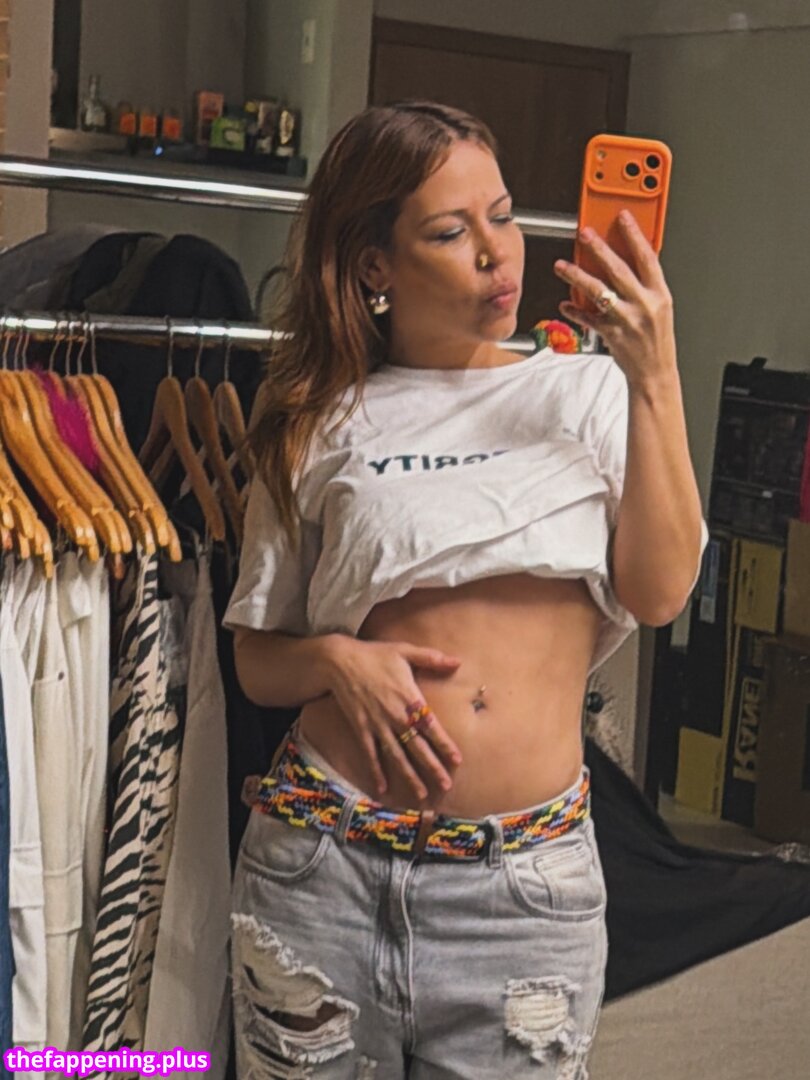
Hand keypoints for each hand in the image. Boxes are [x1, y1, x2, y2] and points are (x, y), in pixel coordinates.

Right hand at [325, 637, 463, 801]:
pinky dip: (376, 771)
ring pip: (396, 756)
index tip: (457, 760)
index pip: (431, 726)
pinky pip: (371, 754)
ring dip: (409, 776)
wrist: (341, 661)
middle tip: (446, 785)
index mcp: (410, 698)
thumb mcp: (406, 651)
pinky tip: (383, 788)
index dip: (444, 744)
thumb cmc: (375, 655)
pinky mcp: (361, 729)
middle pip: (417, 747)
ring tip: (421, 794)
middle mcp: (395, 716)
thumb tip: (458, 662)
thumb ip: (433, 658)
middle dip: (432, 767)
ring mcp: (378, 725)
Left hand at [553, 210, 678, 389]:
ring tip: (562, 265)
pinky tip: (565, 303)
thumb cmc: (656, 340)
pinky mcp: (611, 334)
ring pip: (598, 292)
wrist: (654, 373)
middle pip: (619, 270)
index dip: (634, 235)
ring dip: (577, 276)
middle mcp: (644, 305)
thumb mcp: (659, 308)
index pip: (648, 257)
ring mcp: (627, 320)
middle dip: (599, 249)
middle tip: (584, 234)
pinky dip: (575, 310)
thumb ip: (645, 286)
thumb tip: (628, 262)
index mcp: (659, 294)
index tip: (623, 218)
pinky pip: (589, 318)